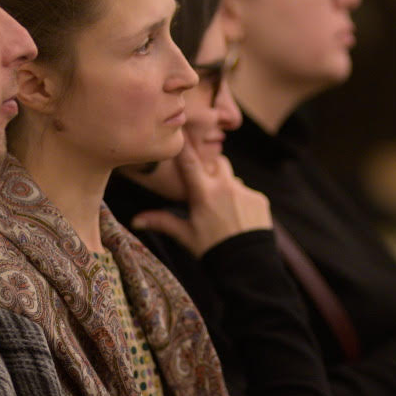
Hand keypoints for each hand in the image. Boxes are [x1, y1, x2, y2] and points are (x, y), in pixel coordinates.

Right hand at [131, 143, 271, 256]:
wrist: (247, 267)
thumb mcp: (186, 235)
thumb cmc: (212, 251)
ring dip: (226, 188)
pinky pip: (247, 193)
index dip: (184, 145)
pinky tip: (238, 219)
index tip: (181, 128)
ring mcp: (245, 192)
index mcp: (204, 194)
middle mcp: (225, 187)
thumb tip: (135, 220)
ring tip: (223, 212)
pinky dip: (242, 202)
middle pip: (216, 163)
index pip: (190, 162)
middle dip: (210, 169)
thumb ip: (162, 222)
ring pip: (232, 180)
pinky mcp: (260, 199)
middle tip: (205, 187)